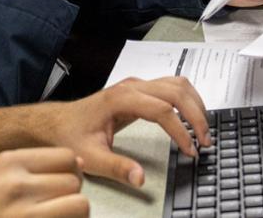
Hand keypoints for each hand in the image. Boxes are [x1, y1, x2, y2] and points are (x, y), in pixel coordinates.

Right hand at [0, 148, 88, 217]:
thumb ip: (35, 167)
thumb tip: (80, 163)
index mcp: (8, 162)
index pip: (67, 157)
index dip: (70, 172)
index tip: (59, 186)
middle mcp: (16, 184)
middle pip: (74, 181)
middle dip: (71, 196)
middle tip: (53, 208)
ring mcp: (25, 214)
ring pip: (80, 205)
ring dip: (74, 214)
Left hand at [36, 77, 209, 187]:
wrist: (57, 122)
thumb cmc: (71, 134)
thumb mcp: (90, 157)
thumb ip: (117, 168)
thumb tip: (140, 178)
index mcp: (120, 99)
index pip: (163, 110)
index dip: (180, 131)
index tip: (190, 150)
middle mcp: (131, 87)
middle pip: (175, 91)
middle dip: (196, 115)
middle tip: (205, 141)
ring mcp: (136, 86)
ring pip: (177, 84)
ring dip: (195, 104)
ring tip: (203, 130)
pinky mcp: (139, 90)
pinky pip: (171, 87)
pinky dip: (187, 100)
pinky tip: (192, 117)